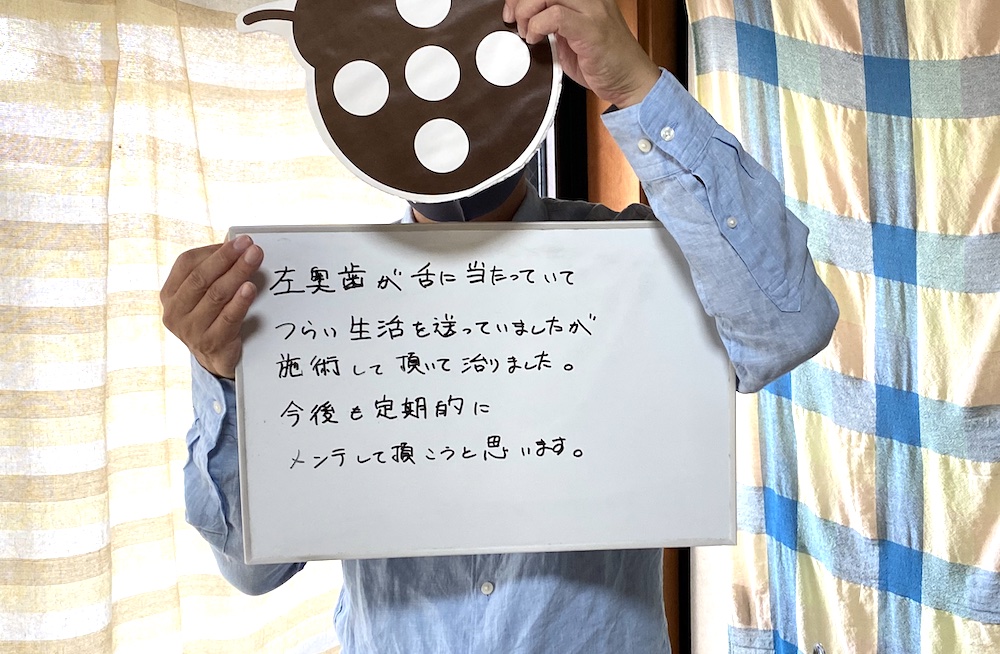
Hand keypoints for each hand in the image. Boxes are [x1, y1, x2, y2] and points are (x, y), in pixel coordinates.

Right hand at [160, 235, 262, 378]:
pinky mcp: (211, 343)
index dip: (213, 251)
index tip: (238, 241)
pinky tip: (250, 288)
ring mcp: (191, 330)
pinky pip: (228, 318)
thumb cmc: (212, 317)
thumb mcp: (204, 295)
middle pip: (202, 278)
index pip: (187, 264)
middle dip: (227, 258)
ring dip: (237, 274)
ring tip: (254, 259)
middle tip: (249, 245)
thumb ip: (214, 271)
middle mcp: (175, 312)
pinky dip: (240, 301)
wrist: (215, 358)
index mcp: (170, 294)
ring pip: (216, 295)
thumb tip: (235, 242)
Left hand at [503, 0, 659, 107]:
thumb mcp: (572, 36)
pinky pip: (555, 16)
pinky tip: (535, 39)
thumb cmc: (604, 62)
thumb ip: (552, 23)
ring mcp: (593, 11)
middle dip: (521, 1)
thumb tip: (524, 19)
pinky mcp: (591, 29)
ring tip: (526, 32)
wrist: (631, 81)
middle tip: (513, 20)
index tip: (511, 10)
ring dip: (527, 13)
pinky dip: (537, 27)